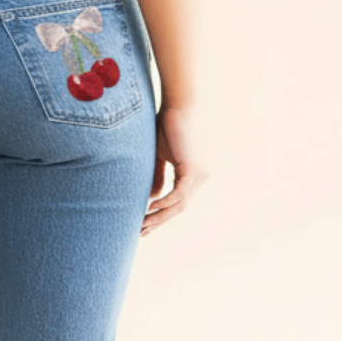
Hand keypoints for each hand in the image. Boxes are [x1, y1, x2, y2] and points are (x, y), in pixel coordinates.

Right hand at [141, 104, 208, 236]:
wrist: (176, 107)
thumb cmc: (165, 127)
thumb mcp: (158, 157)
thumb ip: (156, 177)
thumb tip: (152, 198)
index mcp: (194, 174)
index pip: (178, 202)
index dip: (161, 215)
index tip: (144, 225)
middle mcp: (200, 177)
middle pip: (179, 208)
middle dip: (159, 221)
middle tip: (141, 233)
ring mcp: (199, 175)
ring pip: (179, 204)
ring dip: (160, 216)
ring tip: (142, 225)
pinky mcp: (193, 170)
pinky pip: (178, 194)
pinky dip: (164, 203)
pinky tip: (150, 209)